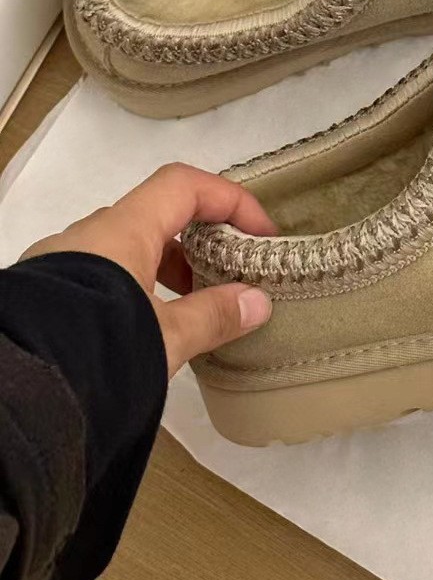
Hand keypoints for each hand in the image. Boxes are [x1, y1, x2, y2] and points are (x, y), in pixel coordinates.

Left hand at [21, 162, 276, 376]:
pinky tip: (148, 331)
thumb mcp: (166, 336)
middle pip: (157, 217)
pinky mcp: (46, 296)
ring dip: (168, 270)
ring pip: (127, 250)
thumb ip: (214, 315)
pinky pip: (102, 276)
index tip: (260, 235)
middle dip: (201, 242)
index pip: (184, 186)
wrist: (15, 393)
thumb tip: (258, 302)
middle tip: (230, 277)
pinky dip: (136, 289)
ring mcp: (60, 266)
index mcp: (122, 230)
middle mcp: (88, 237)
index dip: (230, 200)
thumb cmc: (98, 348)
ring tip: (194, 312)